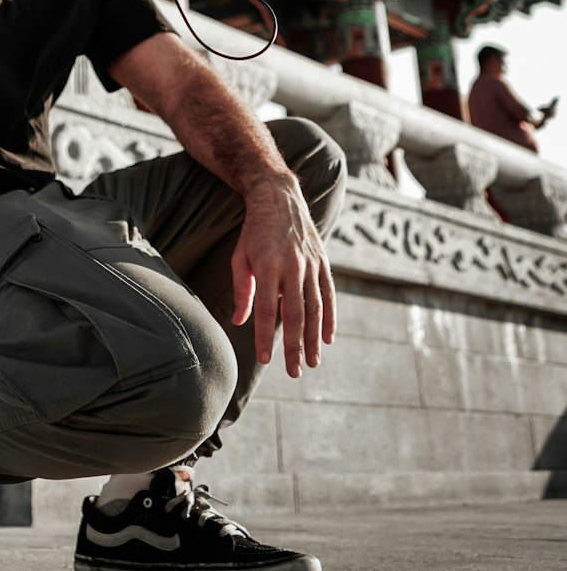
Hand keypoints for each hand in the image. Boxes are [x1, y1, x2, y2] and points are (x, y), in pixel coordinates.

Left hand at [230, 174, 335, 376]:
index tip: (265, 360)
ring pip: (315, 309)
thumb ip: (242, 290)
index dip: (264, 337)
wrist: (279, 198)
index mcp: (267, 266)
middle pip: (294, 315)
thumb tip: (240, 323)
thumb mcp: (240, 257)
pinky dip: (330, 318)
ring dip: (314, 339)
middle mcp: (292, 267)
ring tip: (312, 362)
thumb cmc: (254, 232)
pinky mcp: (323, 262)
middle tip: (294, 372)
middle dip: (294, 346)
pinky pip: (329, 295)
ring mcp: (310, 264)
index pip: (265, 310)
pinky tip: (327, 338)